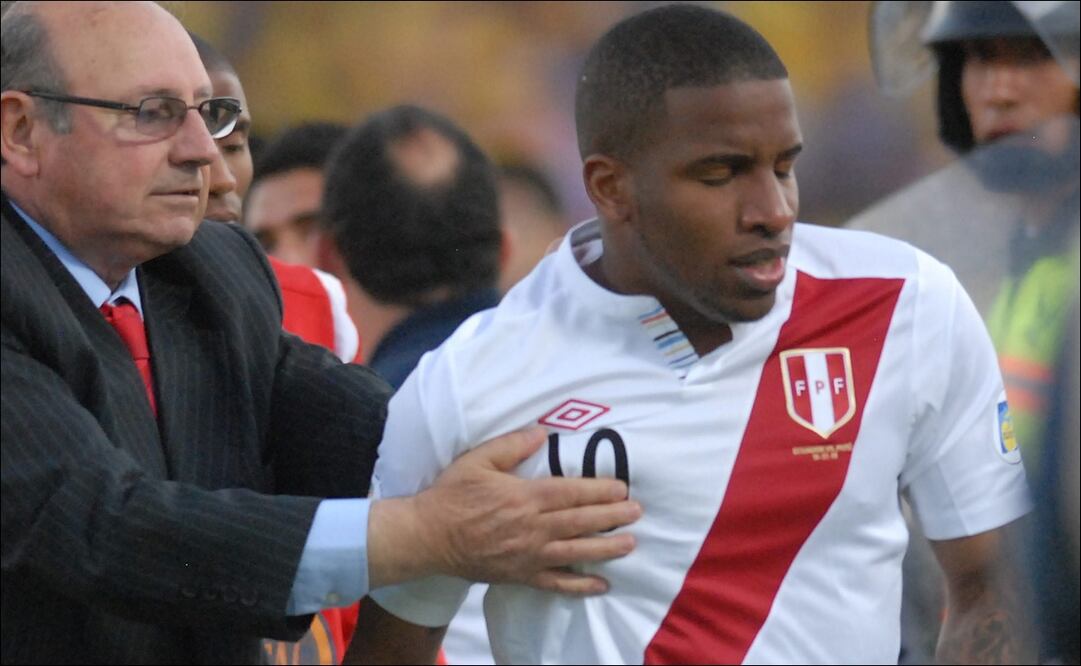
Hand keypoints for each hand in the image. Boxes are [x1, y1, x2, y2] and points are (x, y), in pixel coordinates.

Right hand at [368, 427, 638, 593]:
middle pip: (579, 522)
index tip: (621, 488)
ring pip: (574, 552)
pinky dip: (579, 585)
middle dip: (611, 517)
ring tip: (630, 544)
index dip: (598, 491)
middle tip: (636, 513)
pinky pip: (555, 583)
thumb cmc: (452, 495)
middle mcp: (531, 528)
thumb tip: (542, 431)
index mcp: (523, 497)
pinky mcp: (520, 575)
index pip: (570, 493)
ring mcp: (528, 555)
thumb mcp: (477, 459)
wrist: (427, 536)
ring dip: (605, 549)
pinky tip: (601, 584)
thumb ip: (512, 445)